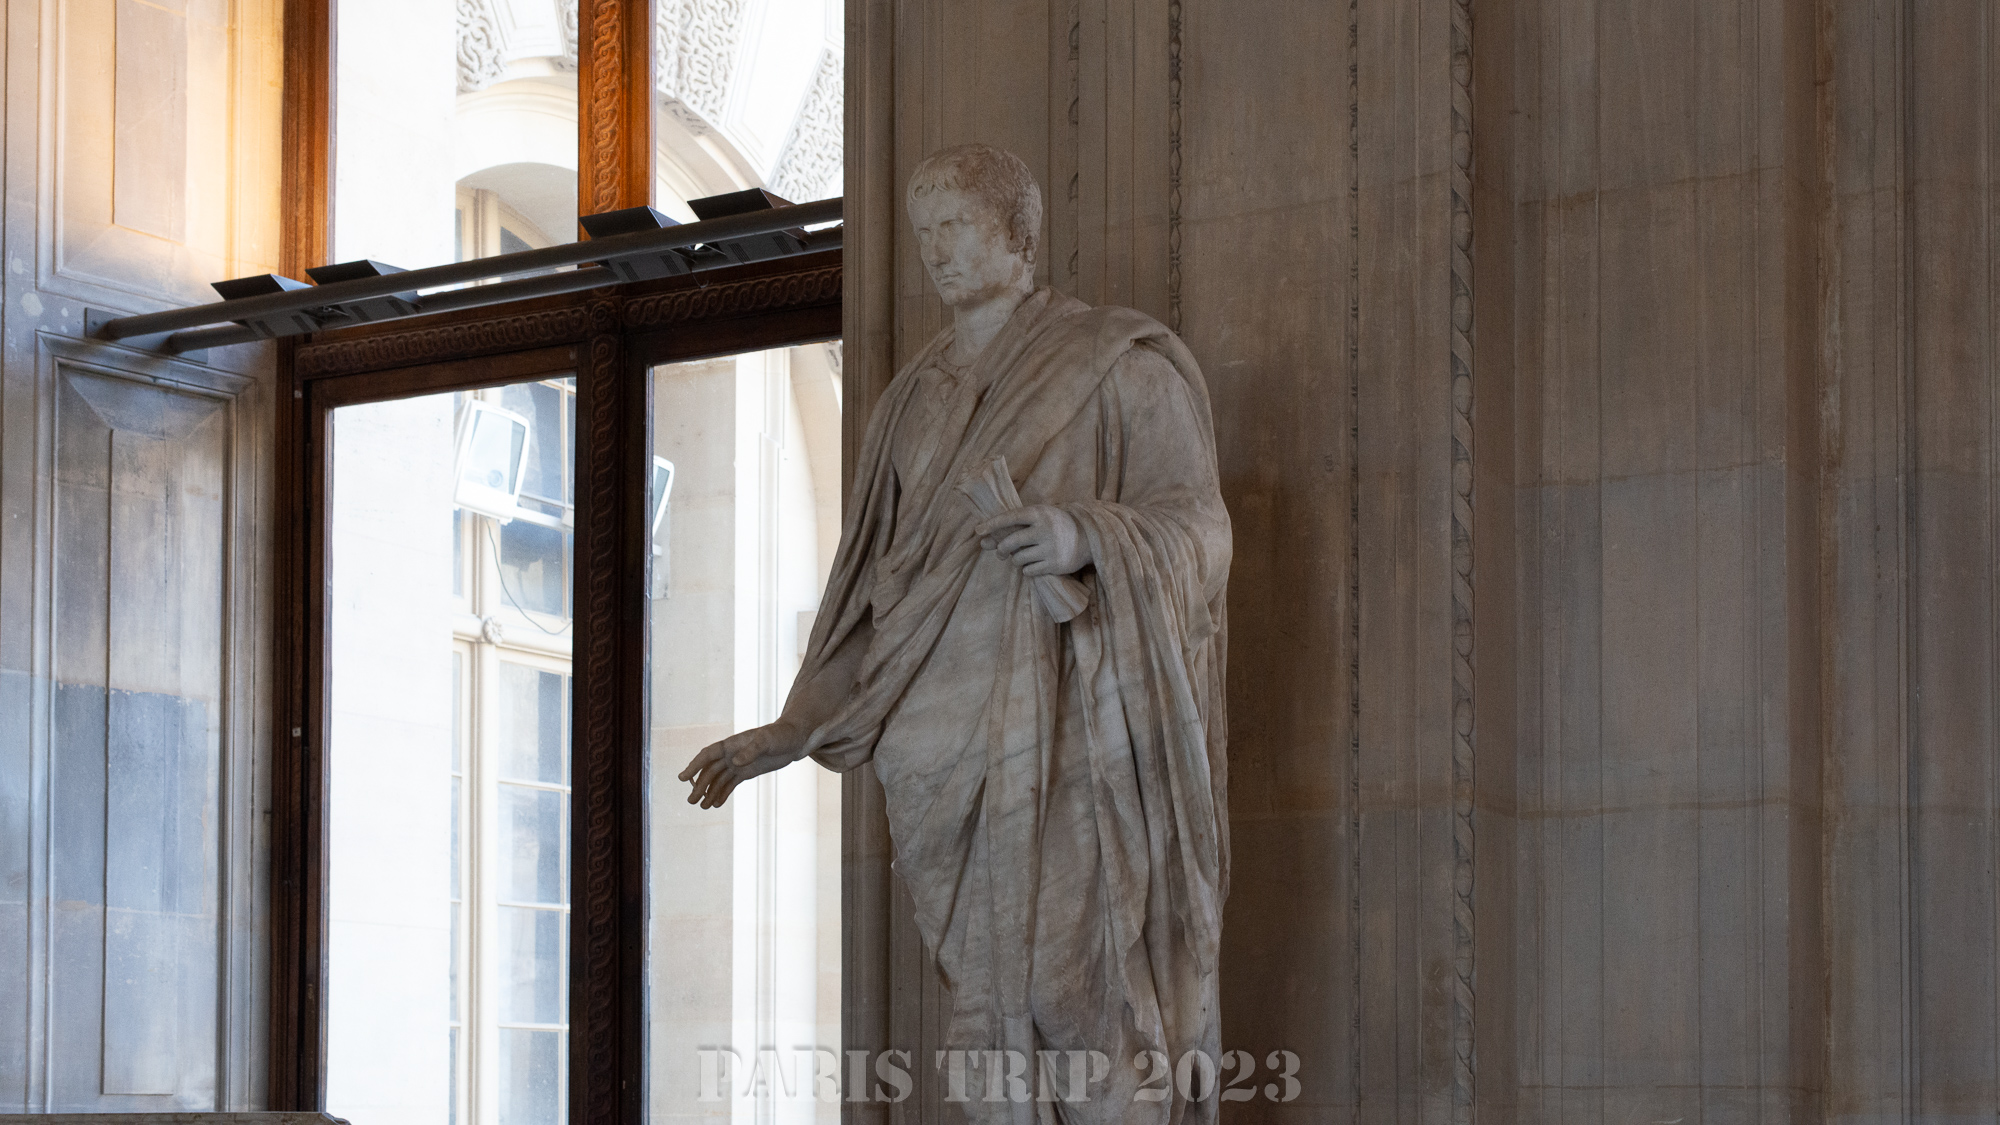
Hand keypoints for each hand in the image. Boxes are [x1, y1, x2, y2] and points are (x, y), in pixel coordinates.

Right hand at [678, 718, 806, 807]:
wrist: (794, 739)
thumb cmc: (780, 735)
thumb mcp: (768, 741)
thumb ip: (752, 750)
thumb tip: (736, 762)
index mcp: (732, 744)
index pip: (707, 755)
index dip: (694, 766)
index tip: (682, 778)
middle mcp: (731, 754)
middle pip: (710, 771)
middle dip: (699, 786)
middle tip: (691, 801)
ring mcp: (738, 764)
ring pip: (718, 780)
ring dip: (709, 792)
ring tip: (703, 807)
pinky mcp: (746, 772)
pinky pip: (730, 784)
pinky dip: (722, 793)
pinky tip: (716, 804)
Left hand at [977, 505, 1089, 576]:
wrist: (1087, 537)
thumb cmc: (1055, 526)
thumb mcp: (1038, 519)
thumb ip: (1013, 528)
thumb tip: (983, 542)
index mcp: (1039, 514)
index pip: (1010, 517)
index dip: (992, 524)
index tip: (978, 531)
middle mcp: (1045, 530)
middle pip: (1011, 542)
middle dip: (1002, 549)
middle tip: (1001, 552)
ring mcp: (1051, 548)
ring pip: (1018, 559)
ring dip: (1015, 560)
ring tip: (1023, 556)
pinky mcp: (1055, 564)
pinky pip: (1029, 571)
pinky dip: (1026, 569)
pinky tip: (1033, 563)